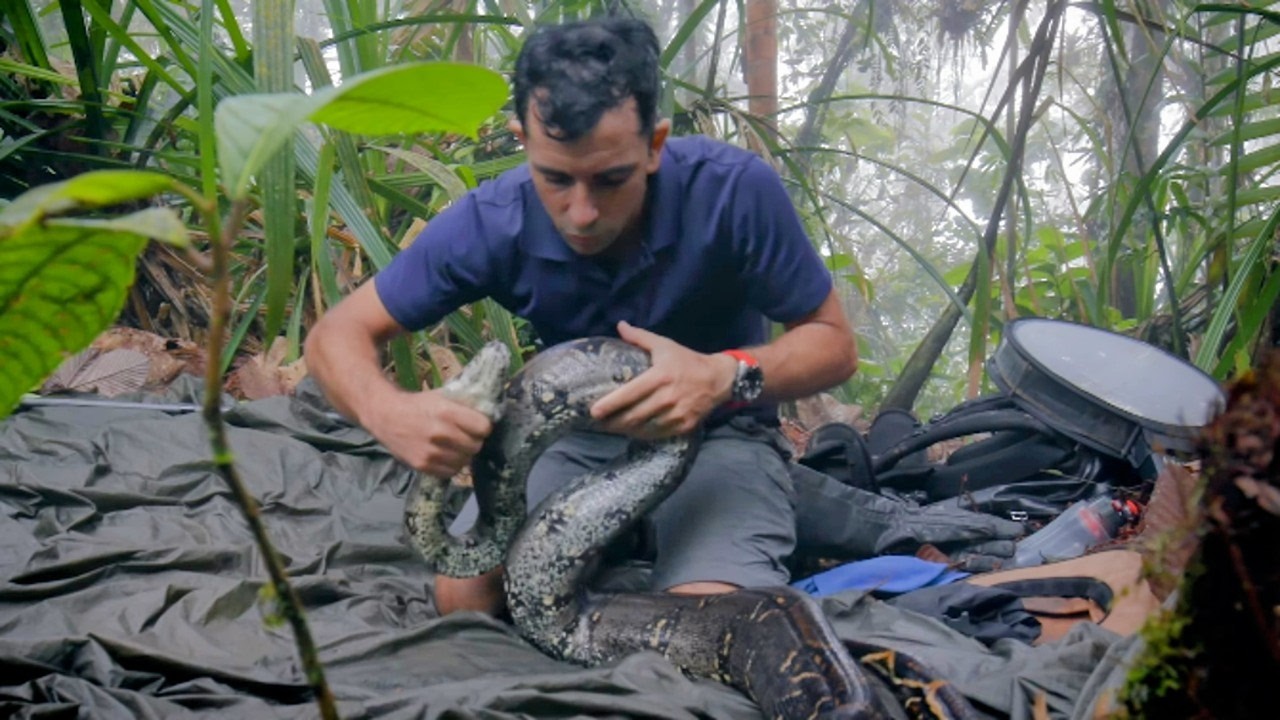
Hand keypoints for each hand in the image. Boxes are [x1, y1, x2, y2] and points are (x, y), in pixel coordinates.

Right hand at [361, 387, 491, 476]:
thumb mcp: (442, 397)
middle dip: (474, 441)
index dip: (483, 427)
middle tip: (465, 436)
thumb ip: (464, 407)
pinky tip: (444, 455)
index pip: (484, 427)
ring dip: (463, 454)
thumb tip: (491, 413)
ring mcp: (432, 452)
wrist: (386, 416)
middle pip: (476, 446)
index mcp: (447, 412)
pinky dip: (451, 465)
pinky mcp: (423, 466)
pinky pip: (451, 472)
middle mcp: (441, 433)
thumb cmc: (418, 405)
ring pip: (465, 461)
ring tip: (454, 446)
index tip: (477, 426)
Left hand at [589, 321, 736, 438]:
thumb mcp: (664, 345)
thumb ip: (640, 337)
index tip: (593, 411)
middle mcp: (667, 397)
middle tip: (598, 423)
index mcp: (660, 376)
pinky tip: (633, 432)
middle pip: (634, 416)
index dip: (610, 404)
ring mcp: (677, 413)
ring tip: (612, 428)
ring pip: (644, 428)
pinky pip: (658, 434)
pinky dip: (643, 435)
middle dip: (613, 422)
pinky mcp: (684, 425)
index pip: (630, 393)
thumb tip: (620, 325)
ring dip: (625, 430)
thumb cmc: (687, 361)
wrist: (718, 378)